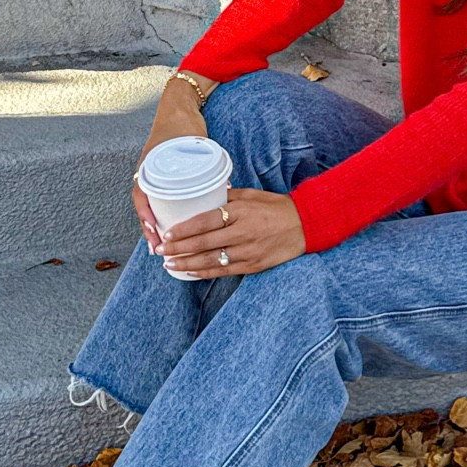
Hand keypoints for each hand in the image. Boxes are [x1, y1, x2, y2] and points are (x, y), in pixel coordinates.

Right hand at [132, 77, 214, 252]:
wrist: (179, 107)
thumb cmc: (184, 124)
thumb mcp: (194, 142)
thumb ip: (207, 163)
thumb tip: (227, 192)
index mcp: (149, 166)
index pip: (141, 195)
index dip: (145, 215)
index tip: (154, 231)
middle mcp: (147, 174)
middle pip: (144, 207)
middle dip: (149, 229)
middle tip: (159, 249)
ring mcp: (152, 176)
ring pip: (150, 206)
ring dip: (153, 226)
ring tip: (161, 247)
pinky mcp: (160, 177)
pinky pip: (156, 199)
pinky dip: (158, 215)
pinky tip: (165, 229)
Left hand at [161, 188, 305, 278]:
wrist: (306, 225)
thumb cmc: (277, 207)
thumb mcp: (252, 195)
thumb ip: (228, 196)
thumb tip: (206, 193)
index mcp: (240, 212)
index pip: (205, 221)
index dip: (183, 229)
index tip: (167, 234)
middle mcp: (242, 232)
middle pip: (203, 243)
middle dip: (178, 249)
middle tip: (160, 251)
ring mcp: (248, 251)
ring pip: (211, 260)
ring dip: (187, 264)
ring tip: (169, 265)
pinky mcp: (254, 265)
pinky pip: (225, 271)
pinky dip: (206, 272)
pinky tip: (191, 272)